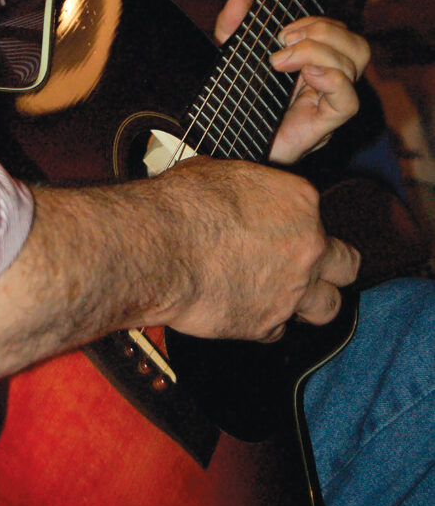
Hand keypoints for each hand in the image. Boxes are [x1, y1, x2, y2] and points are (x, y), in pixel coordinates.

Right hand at [0, 154, 360, 376]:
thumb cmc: (179, 205)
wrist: (158, 248)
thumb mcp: (219, 173)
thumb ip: (249, 190)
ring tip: (287, 296)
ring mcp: (290, 289)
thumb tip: (242, 194)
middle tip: (312, 265)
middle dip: (332, 267)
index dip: (301, 222)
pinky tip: (245, 309)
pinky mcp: (265, 324)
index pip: (320, 214)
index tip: (282, 226)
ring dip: (311, 302)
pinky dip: (265, 324)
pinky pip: (279, 331)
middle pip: (346, 265)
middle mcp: (307, 246)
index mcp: (300, 200)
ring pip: (328, 307)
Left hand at [214, 0, 369, 164]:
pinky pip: (348, 101)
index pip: (340, 32)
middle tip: (284, 41)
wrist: (225, 146)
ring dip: (318, 52)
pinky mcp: (323, 126)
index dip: (319, 22)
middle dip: (322, 32)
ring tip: (281, 61)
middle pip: (356, 45)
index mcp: (313, 64)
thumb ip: (233, 23)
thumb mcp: (229, 56)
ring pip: (354, 65)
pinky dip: (331, 79)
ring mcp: (327, 104)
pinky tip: (305, 76)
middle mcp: (327, 82)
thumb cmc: (236, 104)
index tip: (283, 28)